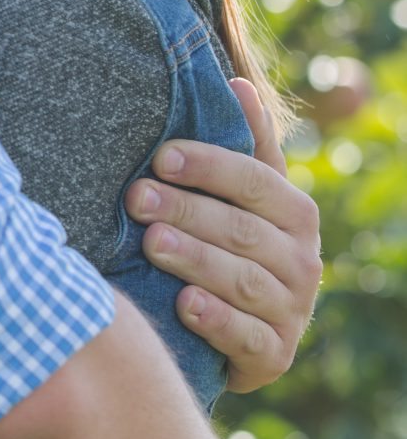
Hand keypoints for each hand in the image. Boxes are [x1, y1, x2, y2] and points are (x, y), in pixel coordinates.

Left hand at [126, 78, 320, 393]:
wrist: (239, 329)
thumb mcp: (242, 195)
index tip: (160, 157)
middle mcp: (303, 262)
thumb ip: (245, 144)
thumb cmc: (233, 243)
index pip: (256, 181)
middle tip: (135, 198)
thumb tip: (237, 82)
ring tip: (152, 242)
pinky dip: (216, 320)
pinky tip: (183, 303)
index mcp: (296, 214)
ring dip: (195, 259)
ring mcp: (291, 312)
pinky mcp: (272, 357)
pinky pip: (247, 338)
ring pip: (243, 281)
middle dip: (187, 210)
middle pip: (243, 230)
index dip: (209, 167)